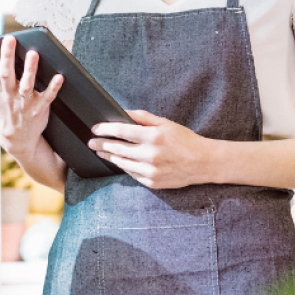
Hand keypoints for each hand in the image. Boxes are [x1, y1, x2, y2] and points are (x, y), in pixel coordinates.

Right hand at [0, 30, 62, 159]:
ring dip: (30, 69)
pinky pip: (47, 97)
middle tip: (9, 38)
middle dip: (7, 56)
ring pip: (27, 84)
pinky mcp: (39, 108)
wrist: (15, 138)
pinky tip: (59, 76)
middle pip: (6, 73)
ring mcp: (23, 102)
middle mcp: (7, 94)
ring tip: (33, 53)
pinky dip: (53, 87)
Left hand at [89, 110, 214, 189]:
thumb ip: (142, 117)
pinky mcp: (152, 183)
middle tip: (92, 142)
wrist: (203, 162)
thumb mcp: (165, 123)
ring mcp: (151, 171)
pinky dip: (124, 167)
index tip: (95, 129)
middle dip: (102, 144)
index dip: (105, 129)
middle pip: (117, 149)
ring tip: (101, 152)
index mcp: (153, 137)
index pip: (121, 131)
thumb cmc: (184, 140)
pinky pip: (132, 174)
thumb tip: (123, 112)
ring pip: (122, 163)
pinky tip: (119, 161)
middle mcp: (150, 155)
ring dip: (109, 157)